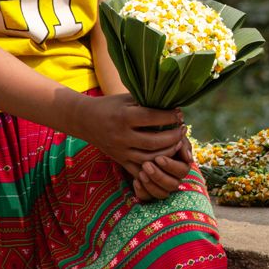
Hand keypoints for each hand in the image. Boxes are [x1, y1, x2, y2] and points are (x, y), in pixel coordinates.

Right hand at [66, 93, 184, 172]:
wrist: (85, 120)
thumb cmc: (110, 105)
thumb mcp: (126, 98)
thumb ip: (147, 102)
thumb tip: (172, 104)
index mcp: (123, 117)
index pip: (152, 118)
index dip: (169, 117)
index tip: (179, 114)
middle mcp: (121, 136)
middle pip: (154, 142)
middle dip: (173, 136)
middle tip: (183, 129)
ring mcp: (120, 151)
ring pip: (150, 159)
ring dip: (168, 152)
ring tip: (178, 142)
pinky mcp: (119, 161)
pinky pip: (140, 169)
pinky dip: (155, 166)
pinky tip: (166, 157)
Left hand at [121, 139, 193, 202]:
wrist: (136, 140)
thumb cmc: (156, 135)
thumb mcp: (170, 135)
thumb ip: (182, 144)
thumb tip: (189, 159)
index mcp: (181, 165)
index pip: (182, 171)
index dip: (171, 166)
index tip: (158, 158)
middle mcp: (173, 178)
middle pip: (173, 185)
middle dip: (159, 176)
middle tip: (146, 165)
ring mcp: (161, 186)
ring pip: (162, 194)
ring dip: (151, 185)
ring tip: (141, 172)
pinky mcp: (148, 191)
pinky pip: (147, 198)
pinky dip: (142, 191)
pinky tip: (135, 181)